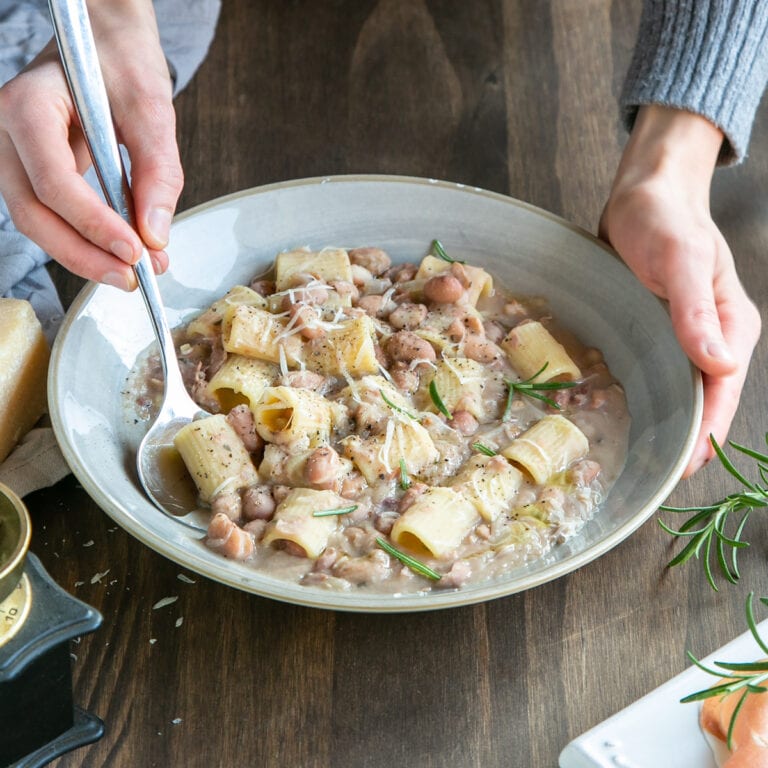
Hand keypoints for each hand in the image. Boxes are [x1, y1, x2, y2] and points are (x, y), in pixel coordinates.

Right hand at [0, 0, 181, 289]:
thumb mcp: (152, 109)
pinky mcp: (33, 173)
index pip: (54, 181)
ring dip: (86, 256)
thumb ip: (157, 172)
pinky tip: (125, 253)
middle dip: (85, 255)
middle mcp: (8, 133)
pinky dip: (87, 241)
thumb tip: (156, 236)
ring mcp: (14, 156)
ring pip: (36, 222)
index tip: (136, 251)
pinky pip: (51, 216)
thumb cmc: (121, 62)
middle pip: (34, 214)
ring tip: (137, 272)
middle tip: (135, 279)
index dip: (94, 224)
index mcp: (28, 106)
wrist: (104, 43)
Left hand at [600, 105, 760, 476]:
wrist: (643, 192)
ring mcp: (682, 334)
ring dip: (667, 419)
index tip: (686, 465)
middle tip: (658, 472)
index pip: (723, 391)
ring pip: (680, 387)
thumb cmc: (664, 219)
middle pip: (704, 398)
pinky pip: (656, 369)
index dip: (708, 431)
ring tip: (642, 453)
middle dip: (687, 436)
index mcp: (731, 325)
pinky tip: (627, 410)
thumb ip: (696, 311)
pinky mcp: (657, 329)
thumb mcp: (681, 260)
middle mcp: (710, 336)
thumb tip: (717, 365)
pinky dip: (647, 392)